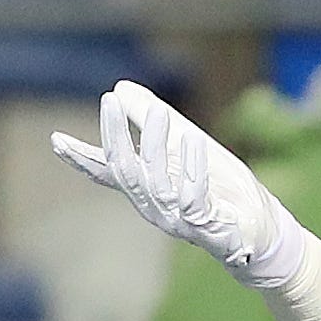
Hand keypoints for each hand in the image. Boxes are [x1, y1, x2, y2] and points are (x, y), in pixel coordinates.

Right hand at [50, 81, 305, 287]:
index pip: (108, 173)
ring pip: (156, 185)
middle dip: (115, 136)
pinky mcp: (208, 230)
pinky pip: (194, 200)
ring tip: (160, 113)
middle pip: (126, 172)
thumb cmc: (223, 190)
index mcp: (147, 190)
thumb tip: (122, 88)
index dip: (82, 158)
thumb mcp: (191, 147)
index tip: (56, 139)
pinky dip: (193, 169)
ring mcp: (180, 222)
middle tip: (109, 100)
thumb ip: (157, 120)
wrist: (264, 233)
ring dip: (156, 146)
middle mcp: (156, 208)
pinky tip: (194, 142)